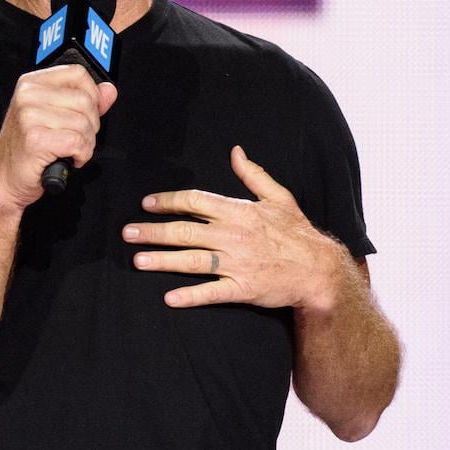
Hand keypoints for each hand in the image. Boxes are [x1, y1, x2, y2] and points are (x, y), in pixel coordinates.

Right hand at [0, 64, 117, 209]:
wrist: (3, 178)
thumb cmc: (25, 150)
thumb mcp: (54, 117)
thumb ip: (84, 100)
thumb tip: (109, 90)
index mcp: (31, 84)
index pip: (78, 74)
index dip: (92, 95)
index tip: (87, 113)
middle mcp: (28, 95)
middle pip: (85, 101)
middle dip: (90, 126)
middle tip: (74, 139)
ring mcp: (29, 116)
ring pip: (84, 124)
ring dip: (85, 144)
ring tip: (68, 151)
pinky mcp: (36, 138)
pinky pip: (78, 143)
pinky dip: (81, 156)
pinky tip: (68, 159)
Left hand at [122, 146, 346, 311]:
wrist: (321, 269)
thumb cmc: (297, 232)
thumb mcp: (279, 197)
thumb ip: (253, 175)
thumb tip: (236, 152)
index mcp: (238, 211)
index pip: (195, 201)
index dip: (168, 201)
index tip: (148, 204)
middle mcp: (233, 236)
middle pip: (185, 231)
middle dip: (153, 232)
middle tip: (128, 233)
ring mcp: (237, 263)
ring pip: (192, 261)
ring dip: (162, 261)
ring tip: (137, 260)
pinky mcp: (243, 288)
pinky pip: (213, 293)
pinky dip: (191, 296)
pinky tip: (169, 297)